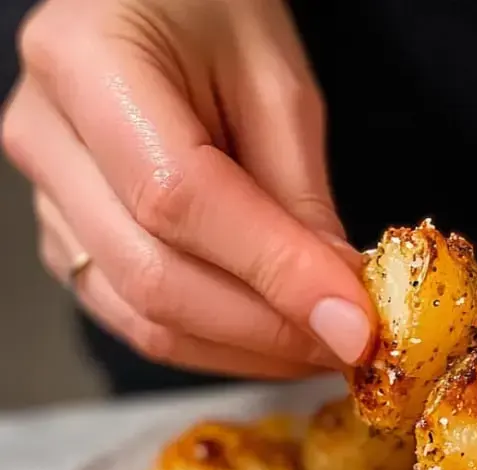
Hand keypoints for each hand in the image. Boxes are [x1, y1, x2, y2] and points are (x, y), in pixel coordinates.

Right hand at [2, 0, 374, 378]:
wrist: (154, 6)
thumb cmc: (213, 17)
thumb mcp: (278, 87)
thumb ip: (301, 201)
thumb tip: (339, 309)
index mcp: (88, 62)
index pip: (180, 199)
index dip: (276, 274)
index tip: (355, 324)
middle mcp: (45, 138)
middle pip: (156, 279)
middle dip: (270, 332)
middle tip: (354, 346)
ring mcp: (48, 201)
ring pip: (144, 318)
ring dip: (248, 352)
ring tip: (324, 348)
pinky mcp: (71, 243)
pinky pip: (139, 321)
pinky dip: (217, 345)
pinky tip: (276, 340)